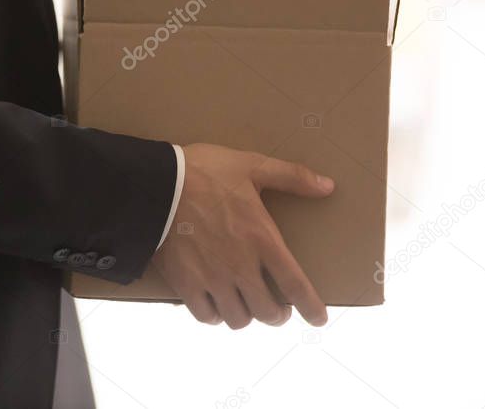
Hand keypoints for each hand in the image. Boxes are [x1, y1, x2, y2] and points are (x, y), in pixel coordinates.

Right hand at [151, 143, 333, 328]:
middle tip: (276, 309)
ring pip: (237, 319)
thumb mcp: (251, 165)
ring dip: (246, 316)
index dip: (311, 308)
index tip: (319, 318)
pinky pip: (205, 317)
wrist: (157, 184)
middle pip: (268, 312)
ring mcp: (212, 278)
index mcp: (262, 239)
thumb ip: (291, 177)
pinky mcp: (186, 284)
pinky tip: (215, 305)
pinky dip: (214, 316)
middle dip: (276, 315)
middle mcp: (240, 266)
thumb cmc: (205, 171)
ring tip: (245, 306)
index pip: (295, 285)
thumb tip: (327, 186)